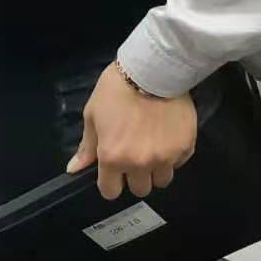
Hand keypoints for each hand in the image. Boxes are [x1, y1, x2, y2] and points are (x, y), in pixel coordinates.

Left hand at [68, 65, 197, 200]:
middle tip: (134, 155)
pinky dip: (173, 156)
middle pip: (139, 189)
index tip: (112, 170)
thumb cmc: (117, 89)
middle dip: (134, 177)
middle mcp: (139, 164)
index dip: (110, 182)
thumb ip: (87, 146)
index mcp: (112, 157)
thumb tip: (74, 169)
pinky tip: (167, 138)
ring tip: (153, 148)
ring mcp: (165, 157)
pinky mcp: (186, 147)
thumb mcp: (93, 114)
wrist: (154, 69)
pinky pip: (179, 163)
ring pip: (162, 180)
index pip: (110, 192)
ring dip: (156, 169)